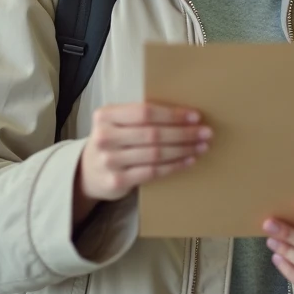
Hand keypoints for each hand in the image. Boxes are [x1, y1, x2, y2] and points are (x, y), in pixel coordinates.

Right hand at [77, 103, 210, 202]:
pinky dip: (174, 166)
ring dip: (183, 149)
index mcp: (105, 115)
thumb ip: (138, 116)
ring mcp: (109, 161)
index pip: (145, 112)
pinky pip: (153, 172)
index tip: (195, 116)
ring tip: (201, 146)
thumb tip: (183, 113)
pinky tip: (188, 161)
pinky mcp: (117, 181)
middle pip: (153, 134)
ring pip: (155, 154)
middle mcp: (105, 137)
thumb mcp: (116, 122)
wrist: (87, 172)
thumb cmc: (112, 141)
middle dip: (184, 133)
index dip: (172, 114)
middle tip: (206, 132)